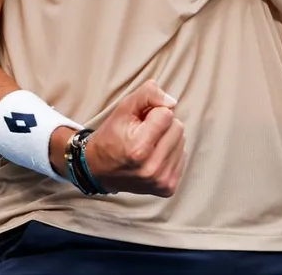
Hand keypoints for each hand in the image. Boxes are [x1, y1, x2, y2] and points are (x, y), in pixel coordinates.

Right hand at [82, 80, 185, 196]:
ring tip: (148, 144)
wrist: (100, 170)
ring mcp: (161, 181)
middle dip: (163, 124)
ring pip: (181, 140)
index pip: (167, 114)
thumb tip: (173, 102)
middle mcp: (151, 169)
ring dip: (167, 137)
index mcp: (138, 149)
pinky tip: (153, 156)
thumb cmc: (112, 135)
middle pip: (177, 127)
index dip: (154, 111)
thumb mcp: (124, 108)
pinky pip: (182, 156)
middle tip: (144, 132)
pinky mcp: (167, 188)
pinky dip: (170, 151)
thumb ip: (148, 94)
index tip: (141, 120)